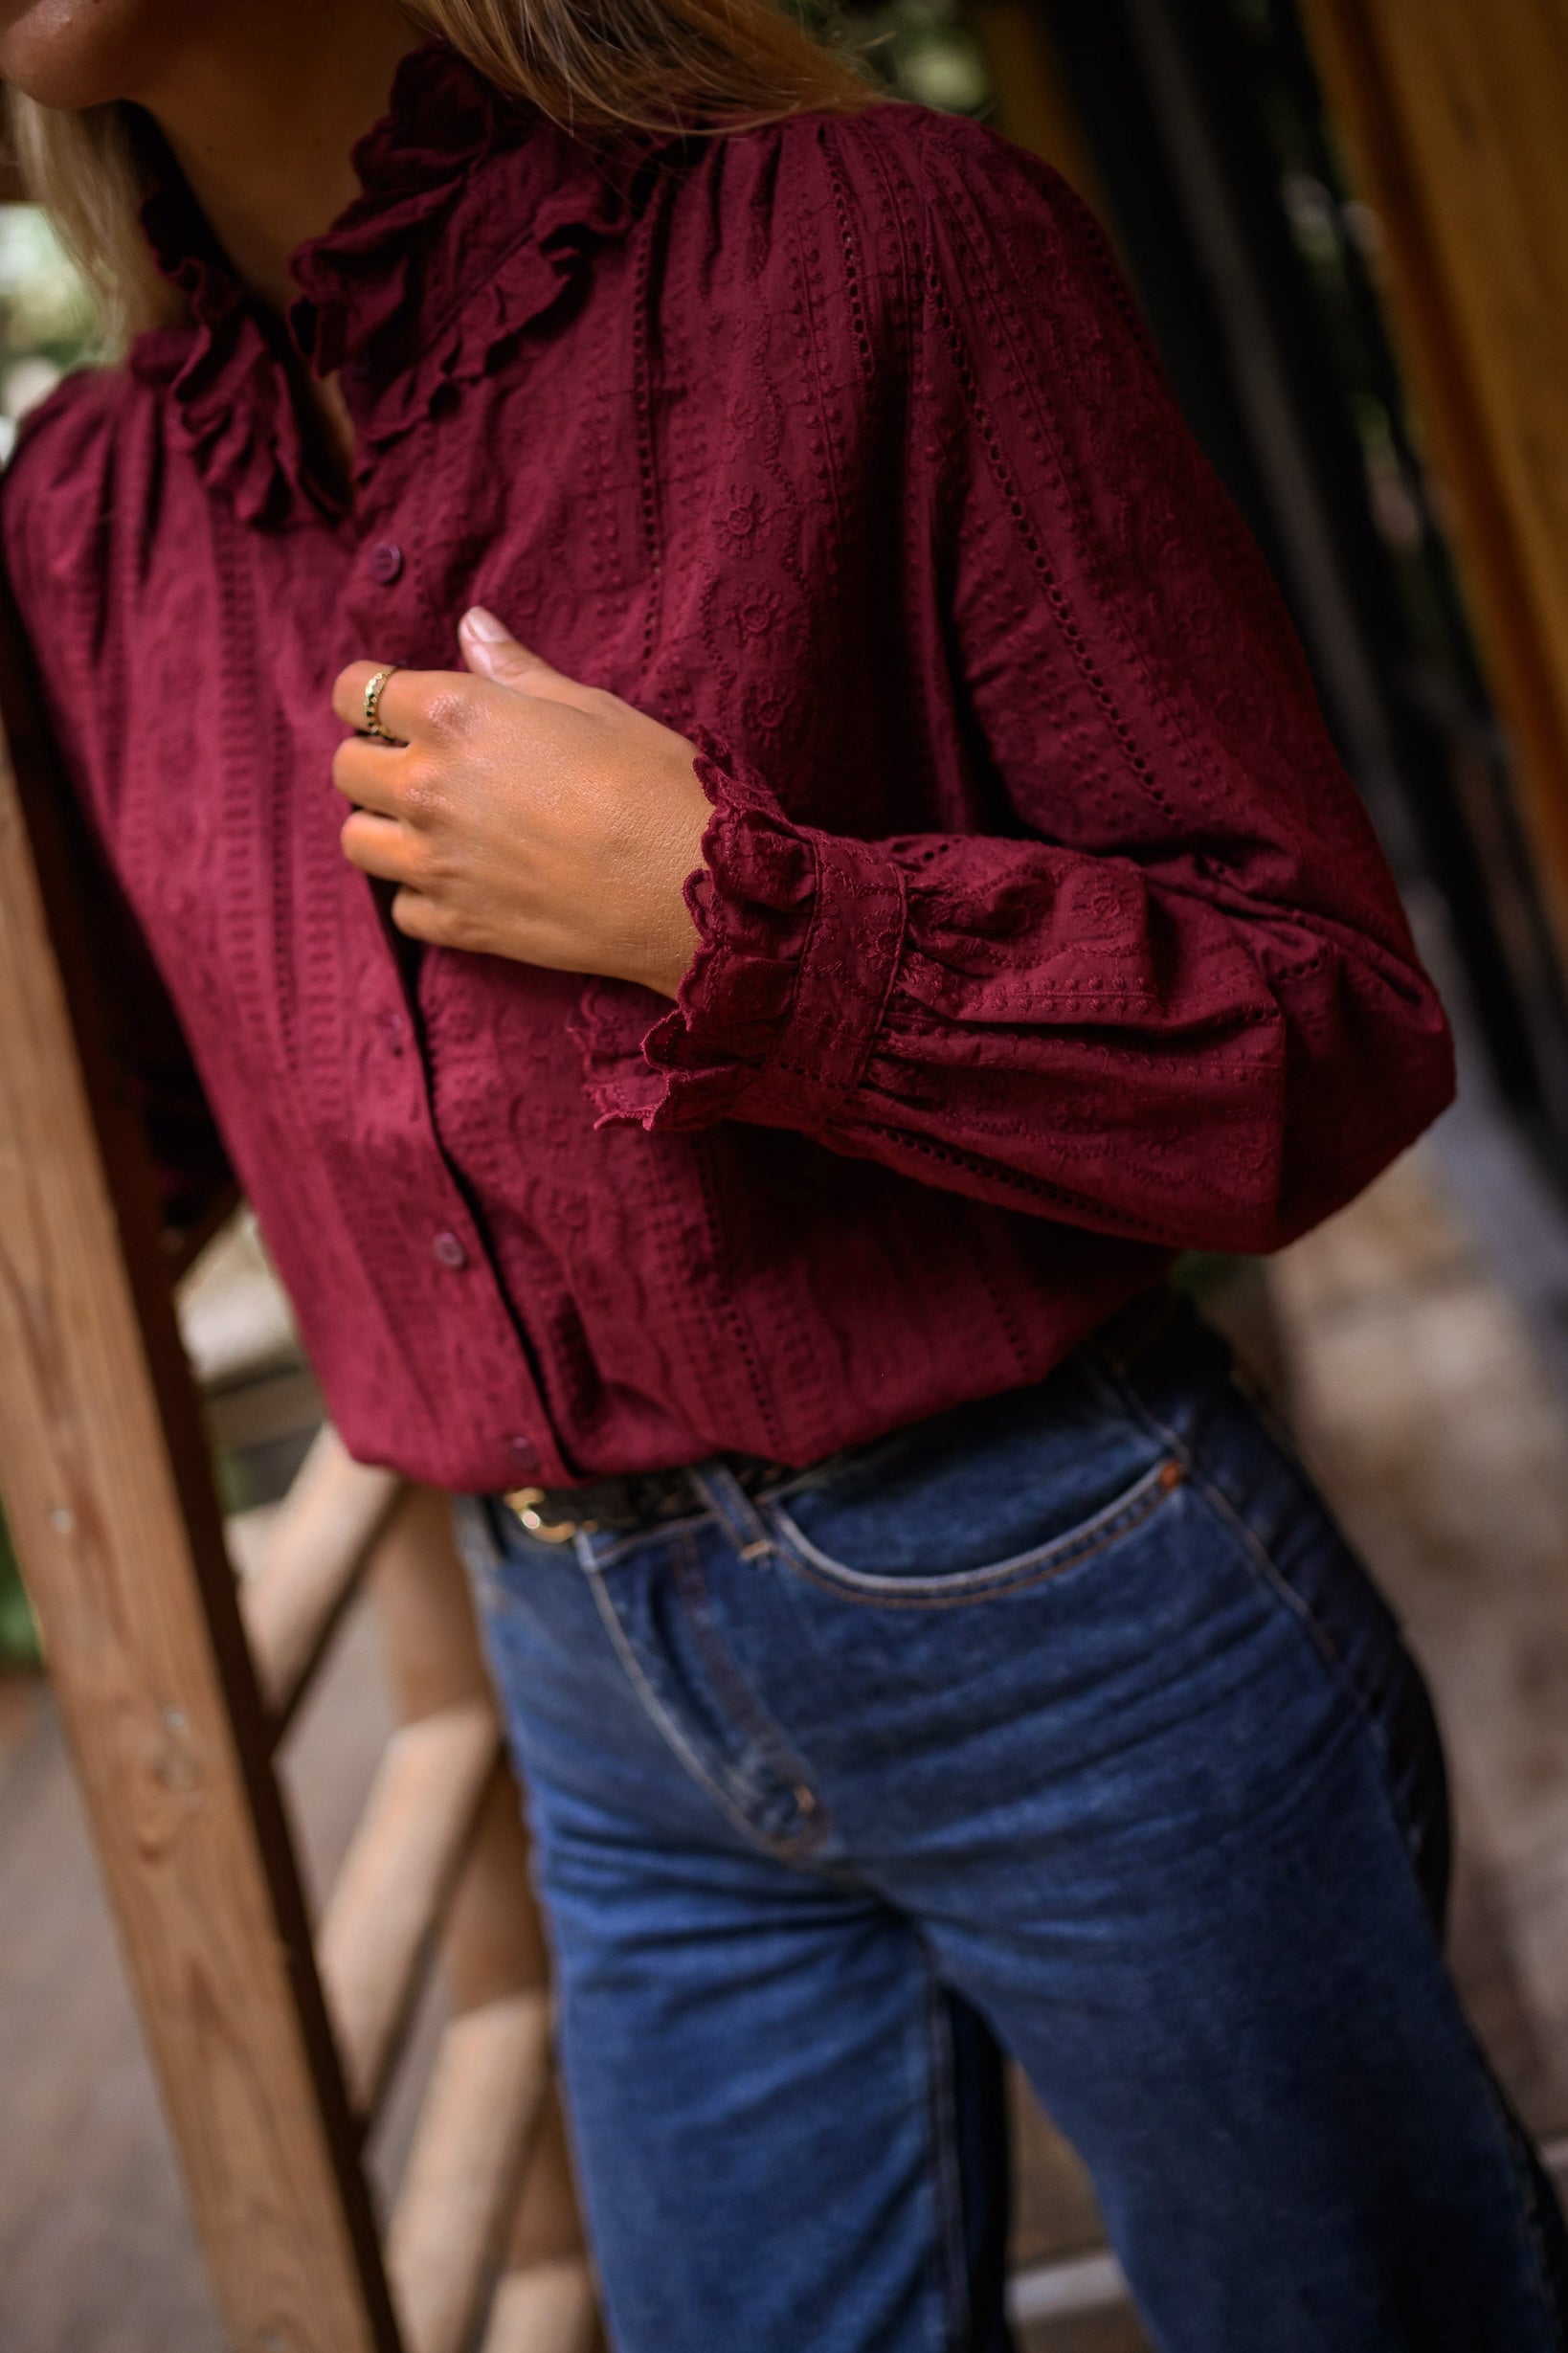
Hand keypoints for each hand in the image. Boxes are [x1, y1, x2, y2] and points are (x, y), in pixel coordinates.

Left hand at [331, 608, 710, 997]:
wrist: (694, 889)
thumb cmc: (654, 784)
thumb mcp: (590, 706)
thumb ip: (515, 671)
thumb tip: (473, 627)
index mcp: (452, 716)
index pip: (355, 689)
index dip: (375, 693)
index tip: (404, 705)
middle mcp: (427, 788)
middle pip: (344, 767)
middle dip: (374, 759)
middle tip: (425, 764)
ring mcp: (435, 864)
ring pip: (356, 841)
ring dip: (383, 827)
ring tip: (433, 824)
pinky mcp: (458, 925)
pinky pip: (402, 908)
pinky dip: (421, 894)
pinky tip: (463, 879)